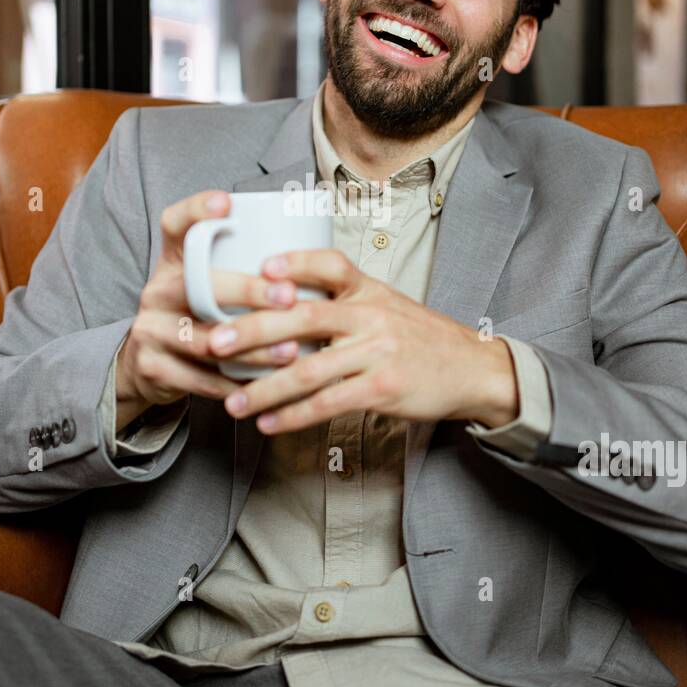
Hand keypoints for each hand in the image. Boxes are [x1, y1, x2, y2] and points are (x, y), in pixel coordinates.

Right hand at [115, 190, 300, 428]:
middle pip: (197, 286)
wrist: (147, 367)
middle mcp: (156, 290)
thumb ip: (239, 270)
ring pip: (205, 340)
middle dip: (247, 291)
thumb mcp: (206, 287)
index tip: (226, 203)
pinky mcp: (152, 367)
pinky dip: (238, 385)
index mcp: (172, 262)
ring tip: (292, 351)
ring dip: (253, 348)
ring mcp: (149, 330)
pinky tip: (269, 386)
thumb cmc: (196, 317)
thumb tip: (309, 247)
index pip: (174, 224)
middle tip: (290, 296)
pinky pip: (201, 379)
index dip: (196, 210)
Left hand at [206, 248, 518, 433]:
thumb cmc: (418, 337)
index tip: (261, 267)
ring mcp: (377, 352)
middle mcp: (370, 315)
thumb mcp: (386, 304)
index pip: (329, 264)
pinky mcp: (382, 388)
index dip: (296, 262)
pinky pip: (329, 403)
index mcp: (368, 289)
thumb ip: (343, 300)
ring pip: (309, 369)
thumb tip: (282, 299)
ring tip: (232, 403)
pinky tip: (269, 424)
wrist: (472, 369)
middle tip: (215, 342)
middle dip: (254, 330)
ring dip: (265, 389)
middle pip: (303, 316)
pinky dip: (294, 415)